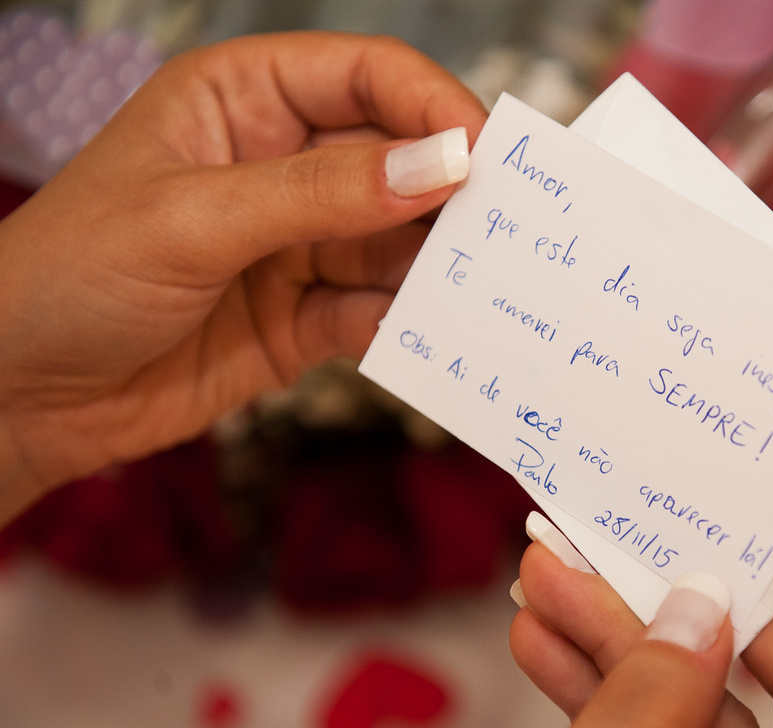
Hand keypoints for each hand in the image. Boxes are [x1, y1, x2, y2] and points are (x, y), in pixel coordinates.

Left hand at [0, 32, 486, 522]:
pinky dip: (413, 323)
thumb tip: (439, 165)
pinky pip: (381, 311)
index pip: (365, 77)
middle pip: (400, 161)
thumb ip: (320, 194)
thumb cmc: (67, 278)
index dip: (431, 105)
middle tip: (515, 227)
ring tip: (492, 288)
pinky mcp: (308, 318)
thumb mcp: (192, 220)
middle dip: (454, 191)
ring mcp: (300, 244)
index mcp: (243, 101)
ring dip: (443, 265)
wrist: (20, 398)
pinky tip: (440, 337)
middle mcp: (283, 166)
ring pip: (401, 241)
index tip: (484, 154)